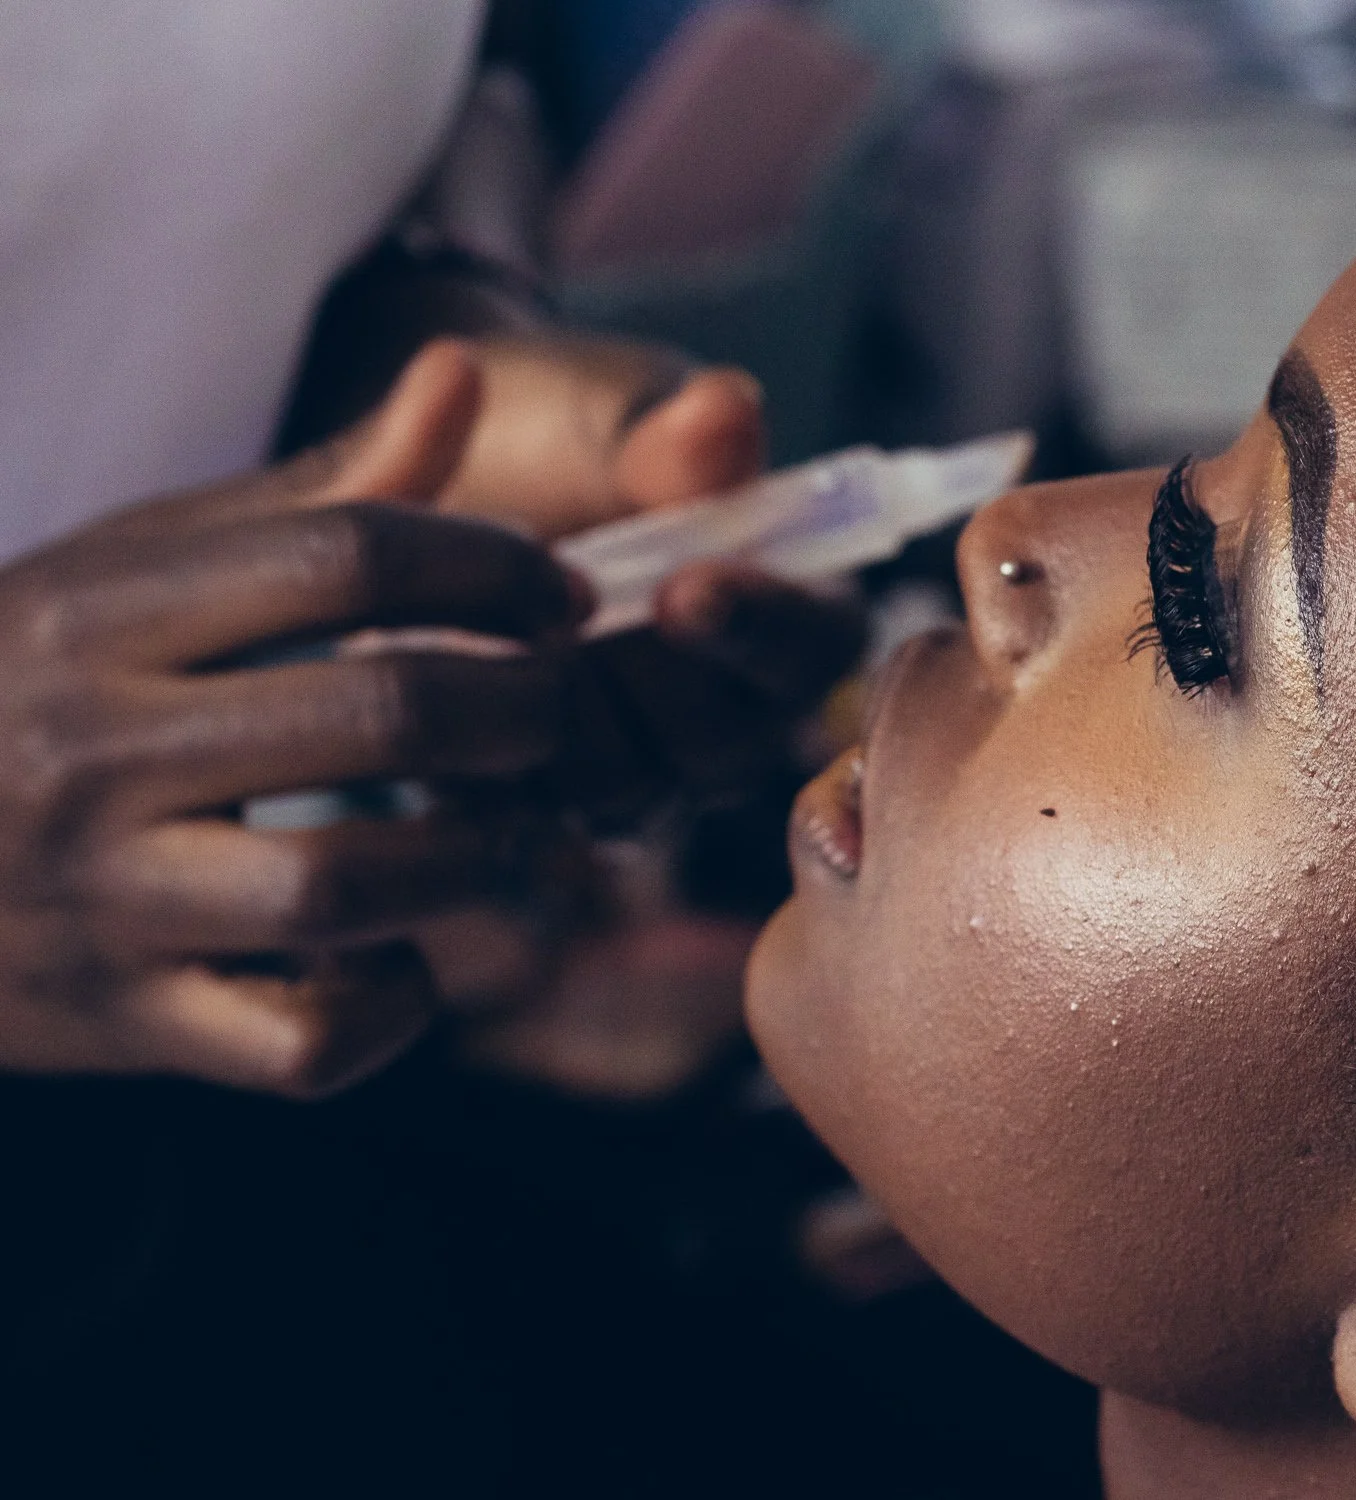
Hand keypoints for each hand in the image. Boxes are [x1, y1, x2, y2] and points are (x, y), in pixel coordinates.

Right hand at [0, 372, 580, 1097]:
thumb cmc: (38, 681)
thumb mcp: (144, 566)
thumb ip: (320, 491)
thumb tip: (463, 376)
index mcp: (100, 611)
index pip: (347, 557)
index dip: (494, 568)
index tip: (558, 599)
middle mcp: (94, 750)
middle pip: (379, 715)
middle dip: (520, 711)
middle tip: (560, 711)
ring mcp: (106, 898)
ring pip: (341, 886)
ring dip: (474, 860)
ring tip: (517, 831)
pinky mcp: (129, 1022)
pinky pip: (299, 1043)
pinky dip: (386, 1011)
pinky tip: (408, 957)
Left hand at [400, 335, 864, 1094]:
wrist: (413, 478)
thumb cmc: (542, 435)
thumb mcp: (600, 409)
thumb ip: (661, 431)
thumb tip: (726, 410)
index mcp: (784, 607)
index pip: (818, 644)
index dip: (763, 627)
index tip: (685, 586)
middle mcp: (726, 714)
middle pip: (722, 744)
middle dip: (638, 675)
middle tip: (560, 606)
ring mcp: (632, 774)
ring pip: (617, 788)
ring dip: (550, 703)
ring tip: (491, 620)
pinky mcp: (534, 811)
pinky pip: (517, 815)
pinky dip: (472, 735)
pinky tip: (437, 661)